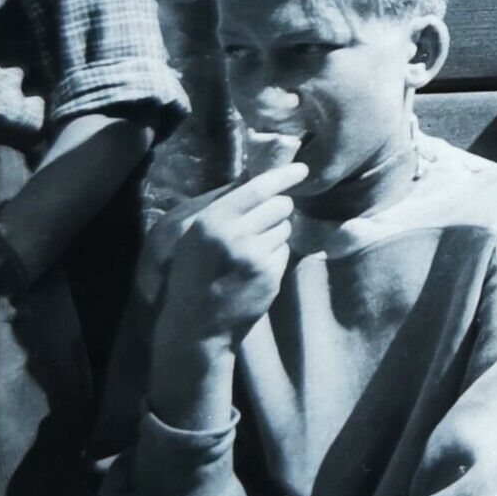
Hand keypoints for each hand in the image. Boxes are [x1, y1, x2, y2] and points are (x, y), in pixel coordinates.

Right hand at [153, 162, 308, 350]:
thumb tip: (255, 177)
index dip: (284, 176)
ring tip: (251, 249)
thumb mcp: (196, 236)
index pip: (257, 188)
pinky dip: (276, 254)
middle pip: (280, 205)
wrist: (196, 326)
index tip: (302, 169)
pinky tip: (255, 267)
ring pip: (285, 227)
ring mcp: (254, 257)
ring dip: (276, 232)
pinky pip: (285, 250)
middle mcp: (234, 235)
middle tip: (263, 221)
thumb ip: (223, 207)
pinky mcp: (270, 275)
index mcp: (211, 221)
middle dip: (279, 208)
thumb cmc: (193, 275)